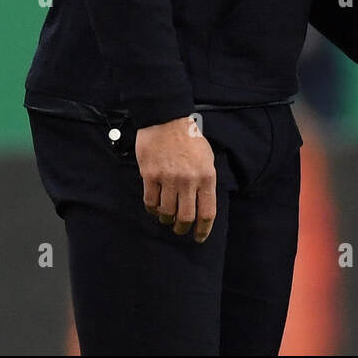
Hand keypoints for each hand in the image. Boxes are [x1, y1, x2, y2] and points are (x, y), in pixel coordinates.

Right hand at [135, 115, 216, 242]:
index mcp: (206, 176)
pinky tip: (154, 208)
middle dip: (183, 229)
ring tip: (167, 217)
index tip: (199, 237)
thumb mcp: (207, 158)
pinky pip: (150, 202)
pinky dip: (152, 209)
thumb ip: (206, 180)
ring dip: (166, 219)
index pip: (207, 212)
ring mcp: (168, 179)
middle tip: (180, 230)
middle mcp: (188, 180)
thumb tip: (203, 204)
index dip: (203, 229)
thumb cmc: (190, 138)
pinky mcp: (150, 176)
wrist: (167, 120)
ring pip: (166, 212)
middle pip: (186, 217)